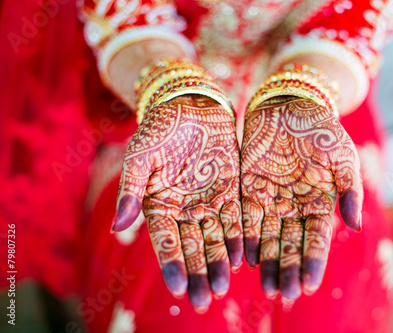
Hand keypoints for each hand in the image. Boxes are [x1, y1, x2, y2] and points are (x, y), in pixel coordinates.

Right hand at [111, 95, 242, 310]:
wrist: (190, 105)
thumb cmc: (159, 128)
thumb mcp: (140, 156)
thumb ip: (130, 190)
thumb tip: (117, 227)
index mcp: (159, 205)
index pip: (165, 241)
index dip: (171, 264)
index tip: (177, 287)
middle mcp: (185, 209)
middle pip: (191, 248)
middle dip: (196, 274)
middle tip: (202, 300)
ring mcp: (209, 201)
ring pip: (214, 238)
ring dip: (218, 263)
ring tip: (221, 287)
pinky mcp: (231, 190)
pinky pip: (236, 219)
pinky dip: (238, 238)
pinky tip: (241, 258)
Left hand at [241, 96, 362, 302]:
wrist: (291, 104)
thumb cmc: (321, 129)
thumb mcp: (343, 156)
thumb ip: (350, 191)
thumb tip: (355, 226)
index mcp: (321, 203)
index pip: (317, 240)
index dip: (312, 262)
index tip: (307, 285)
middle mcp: (296, 208)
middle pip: (291, 245)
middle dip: (287, 270)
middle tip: (282, 295)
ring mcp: (272, 200)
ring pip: (268, 238)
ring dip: (266, 262)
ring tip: (265, 287)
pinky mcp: (249, 189)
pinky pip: (247, 218)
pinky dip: (246, 238)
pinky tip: (244, 258)